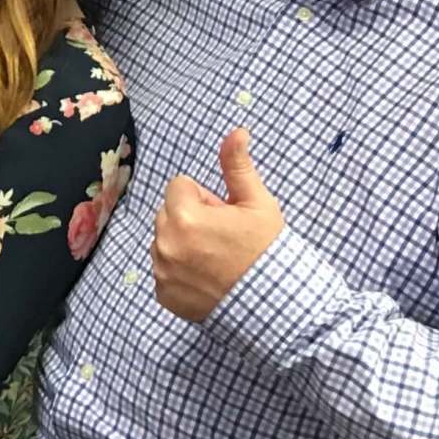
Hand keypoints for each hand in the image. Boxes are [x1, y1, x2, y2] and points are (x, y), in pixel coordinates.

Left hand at [151, 128, 284, 322]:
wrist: (277, 307)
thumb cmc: (267, 251)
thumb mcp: (258, 204)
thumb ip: (237, 166)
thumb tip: (237, 131)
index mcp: (184, 216)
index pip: (180, 186)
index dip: (205, 199)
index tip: (224, 216)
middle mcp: (165, 244)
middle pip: (169, 213)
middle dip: (190, 218)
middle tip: (222, 238)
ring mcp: (162, 272)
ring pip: (165, 241)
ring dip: (182, 244)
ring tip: (216, 260)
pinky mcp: (164, 296)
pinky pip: (164, 271)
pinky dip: (180, 273)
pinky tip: (207, 280)